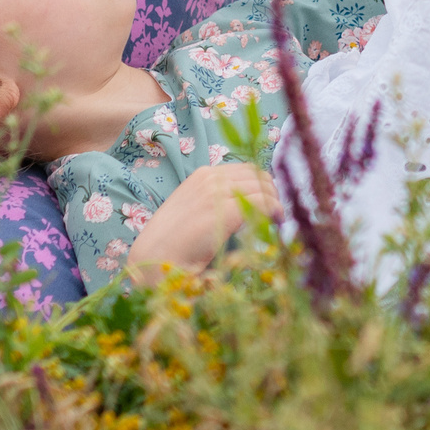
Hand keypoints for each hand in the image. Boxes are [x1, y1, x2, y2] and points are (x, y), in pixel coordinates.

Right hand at [121, 163, 278, 281]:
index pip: (246, 170)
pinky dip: (274, 209)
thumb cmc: (173, 243)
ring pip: (263, 187)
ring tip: (277, 218)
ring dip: (275, 201)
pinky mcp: (223, 211)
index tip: (270, 201)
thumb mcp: (194, 210)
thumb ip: (216, 201)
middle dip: (272, 192)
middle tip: (276, 211)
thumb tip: (246, 204)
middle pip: (258, 175)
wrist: (153, 259)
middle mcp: (211, 178)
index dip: (263, 185)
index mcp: (203, 175)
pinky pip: (262, 203)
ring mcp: (216, 193)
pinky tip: (277, 220)